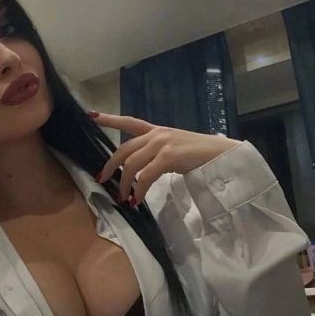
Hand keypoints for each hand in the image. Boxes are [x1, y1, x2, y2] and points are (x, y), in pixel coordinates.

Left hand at [89, 111, 239, 204]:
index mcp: (158, 131)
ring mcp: (162, 144)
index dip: (110, 119)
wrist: (223, 156)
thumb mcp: (175, 149)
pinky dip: (139, 190)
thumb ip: (157, 154)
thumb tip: (140, 171)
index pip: (129, 122)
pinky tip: (137, 199)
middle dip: (110, 166)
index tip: (91, 116)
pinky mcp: (169, 157)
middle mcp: (157, 134)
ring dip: (124, 184)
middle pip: (124, 149)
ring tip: (123, 197)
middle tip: (102, 179)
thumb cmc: (201, 156)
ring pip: (131, 164)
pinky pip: (145, 176)